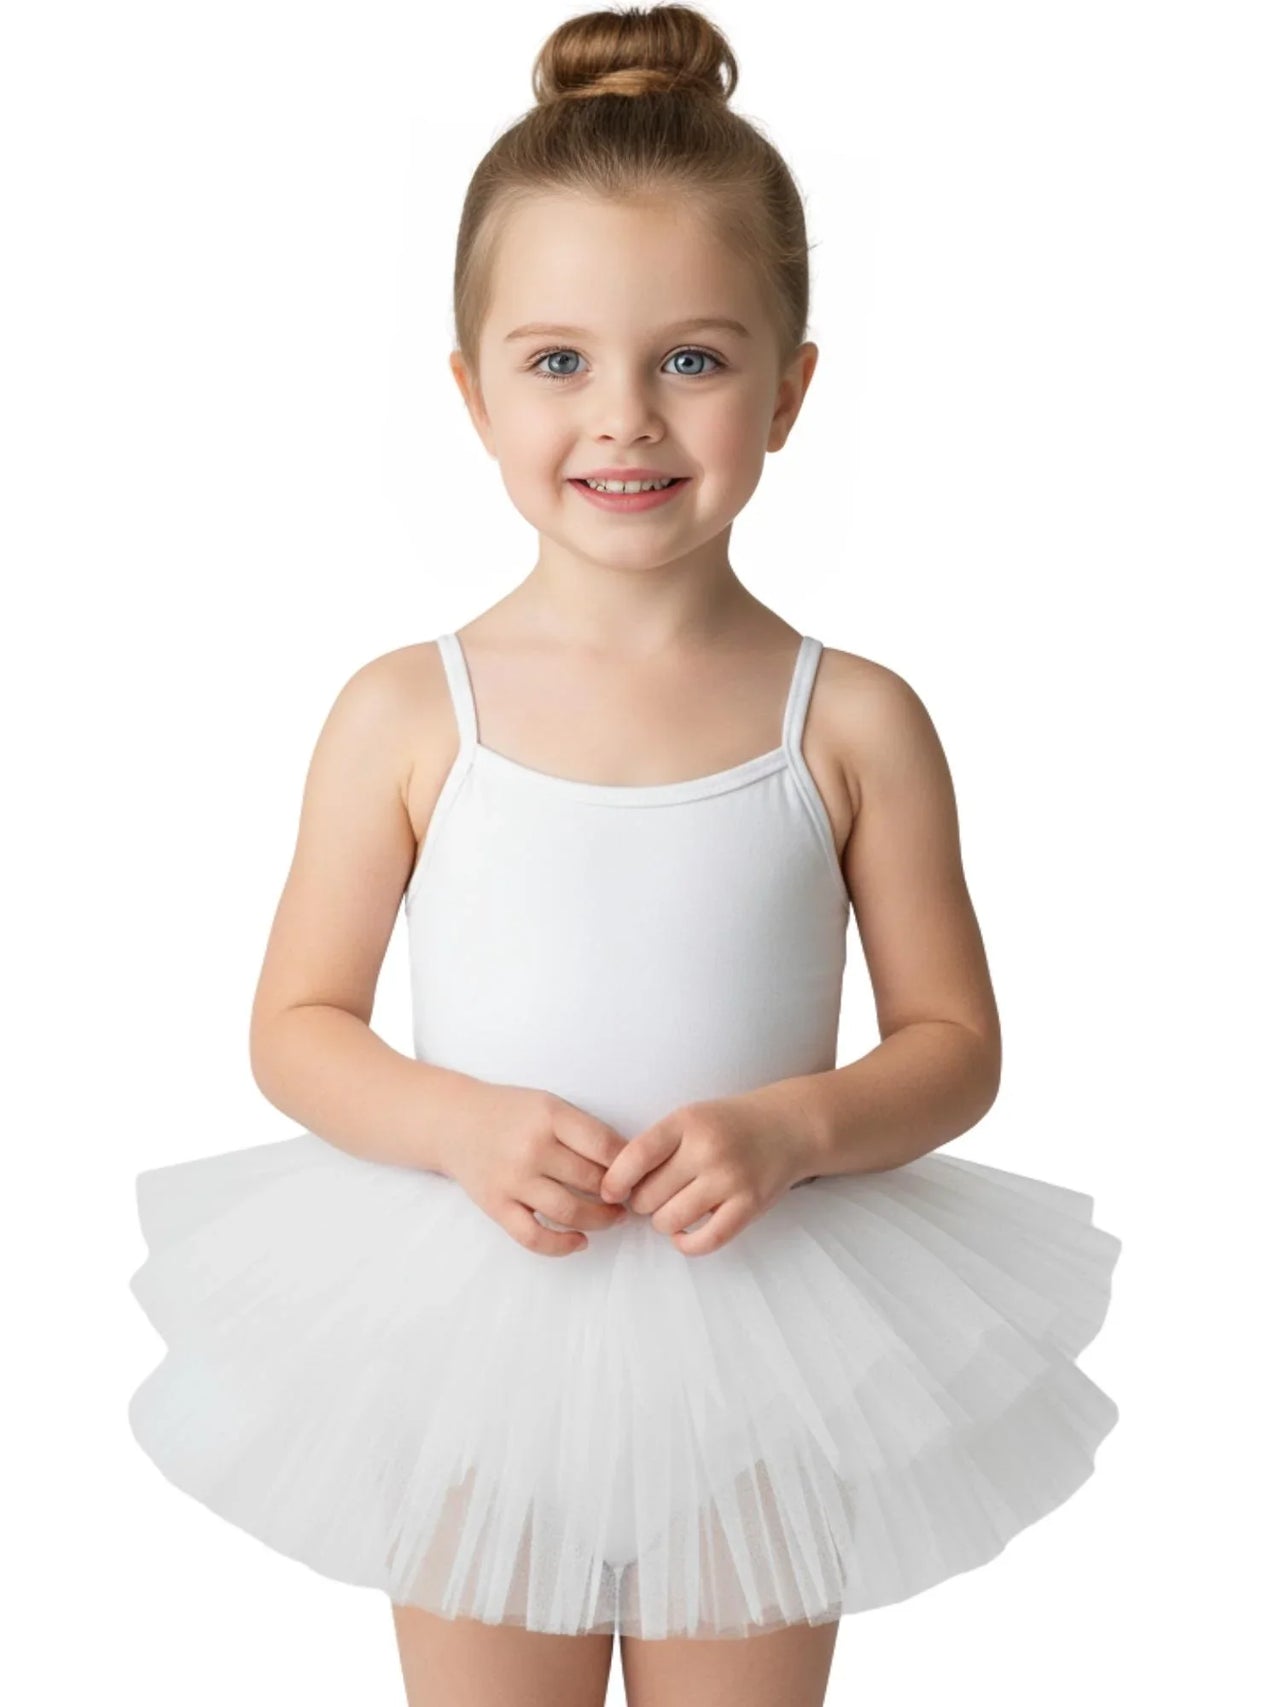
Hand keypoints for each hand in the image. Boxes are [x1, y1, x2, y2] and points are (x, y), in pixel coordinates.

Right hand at [440, 1084, 630, 1256]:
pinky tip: (581, 1242)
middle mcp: (532, 1148)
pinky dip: (562, 1245)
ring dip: (601, 1220)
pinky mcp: (497, 1206)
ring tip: (615, 1217)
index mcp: (550, 1116)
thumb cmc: (511, 1113)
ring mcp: (512, 1180)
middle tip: (629, 1197)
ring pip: (570, 1211)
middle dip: (618, 1193)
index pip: (604, 1145)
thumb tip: (628, 1163)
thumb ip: (583, 1130)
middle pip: (591, 1180)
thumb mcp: (549, 1104)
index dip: (629, 1164)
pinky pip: (534, 1236)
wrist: (454, 1122)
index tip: (638, 1171)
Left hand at [598, 1090, 817, 1255]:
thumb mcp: (690, 1118)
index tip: (611, 1191)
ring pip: (670, 1220)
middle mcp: (707, 1149)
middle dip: (641, 1203)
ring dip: (662, 1223)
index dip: (615, 1180)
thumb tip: (616, 1185)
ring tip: (671, 1211)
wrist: (788, 1126)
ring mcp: (730, 1179)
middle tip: (652, 1198)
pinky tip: (684, 1235)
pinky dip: (686, 1244)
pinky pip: (705, 1240)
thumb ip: (658, 1145)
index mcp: (686, 1122)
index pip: (635, 1156)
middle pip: (648, 1195)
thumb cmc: (729, 1125)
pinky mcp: (749, 1205)